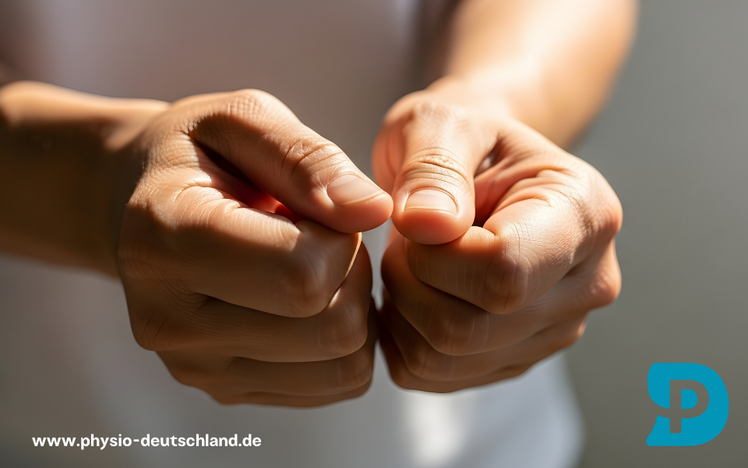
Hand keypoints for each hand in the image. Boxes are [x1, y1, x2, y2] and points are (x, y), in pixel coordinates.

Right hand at [115, 89, 391, 405]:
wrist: (141, 206)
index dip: (340, 235)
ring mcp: (194, 367)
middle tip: (319, 236)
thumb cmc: (200, 155)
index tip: (316, 206)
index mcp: (166, 240)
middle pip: (332, 329)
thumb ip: (309, 160)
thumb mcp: (245, 121)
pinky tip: (305, 300)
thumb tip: (374, 211)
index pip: (303, 275)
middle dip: (353, 274)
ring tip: (310, 265)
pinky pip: (334, 385)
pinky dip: (342, 341)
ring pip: (343, 367)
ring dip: (352, 309)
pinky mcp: (222, 391)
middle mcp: (169, 322)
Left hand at [373, 86, 621, 391]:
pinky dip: (402, 338)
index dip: (435, 255)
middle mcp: (588, 283)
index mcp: (585, 213)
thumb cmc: (463, 140)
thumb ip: (432, 166)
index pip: (504, 270)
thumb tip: (426, 225)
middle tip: (404, 240)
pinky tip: (415, 292)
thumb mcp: (440, 123)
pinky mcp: (518, 359)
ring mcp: (556, 330)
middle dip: (410, 283)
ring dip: (402, 311)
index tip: (418, 218)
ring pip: (446, 359)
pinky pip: (434, 376)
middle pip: (471, 326)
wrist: (480, 170)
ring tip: (412, 261)